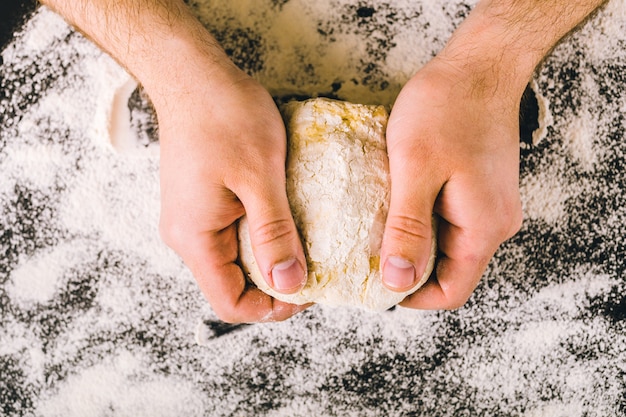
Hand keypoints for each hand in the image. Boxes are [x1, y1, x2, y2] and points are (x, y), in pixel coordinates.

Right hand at [157, 66, 307, 322]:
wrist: (195, 76)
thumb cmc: (224, 117)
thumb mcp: (259, 178)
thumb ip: (274, 235)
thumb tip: (289, 283)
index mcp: (196, 238)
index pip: (230, 303)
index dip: (271, 307)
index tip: (309, 290)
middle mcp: (189, 236)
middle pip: (234, 284)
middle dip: (276, 283)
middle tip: (316, 266)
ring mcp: (194, 218)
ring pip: (236, 259)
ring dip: (272, 257)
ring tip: (306, 242)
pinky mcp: (205, 201)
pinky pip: (234, 234)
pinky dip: (263, 235)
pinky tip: (289, 219)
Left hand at [381, 57, 522, 308]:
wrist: (480, 65)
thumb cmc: (447, 108)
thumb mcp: (416, 169)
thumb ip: (408, 229)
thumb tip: (397, 281)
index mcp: (482, 228)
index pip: (450, 292)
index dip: (411, 296)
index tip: (374, 281)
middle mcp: (493, 223)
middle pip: (448, 271)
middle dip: (407, 268)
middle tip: (367, 252)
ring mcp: (488, 205)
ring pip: (446, 245)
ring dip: (412, 241)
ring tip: (376, 225)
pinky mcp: (479, 188)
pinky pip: (449, 220)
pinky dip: (421, 219)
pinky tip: (395, 201)